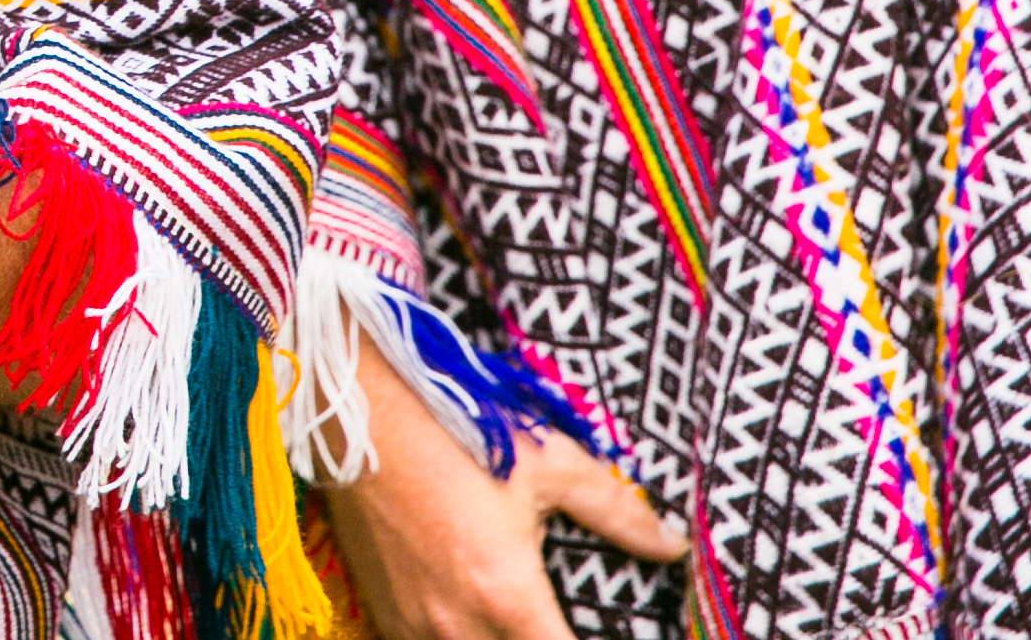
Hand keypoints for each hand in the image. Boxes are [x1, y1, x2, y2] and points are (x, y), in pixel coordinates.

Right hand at [324, 330, 686, 639]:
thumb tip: (673, 544)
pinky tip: (474, 618)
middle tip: (555, 622)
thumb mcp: (547, 462)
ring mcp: (415, 626)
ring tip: (515, 621)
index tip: (608, 634)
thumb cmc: (453, 431)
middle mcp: (459, 627)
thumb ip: (617, 511)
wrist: (357, 413)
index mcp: (508, 598)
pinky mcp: (383, 613)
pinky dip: (456, 638)